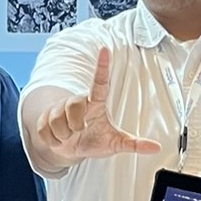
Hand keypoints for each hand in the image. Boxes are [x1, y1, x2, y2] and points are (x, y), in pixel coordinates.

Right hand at [33, 47, 160, 161]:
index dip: (102, 66)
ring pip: (57, 120)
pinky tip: (59, 139)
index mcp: (95, 104)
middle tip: (79, 131)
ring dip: (64, 135)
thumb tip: (156, 148)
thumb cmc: (94, 140)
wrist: (69, 150)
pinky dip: (53, 140)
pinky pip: (46, 130)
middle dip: (75, 123)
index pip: (100, 83)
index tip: (105, 50)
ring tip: (69, 136)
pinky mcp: (44, 118)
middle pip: (73, 105)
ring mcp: (58, 109)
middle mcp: (76, 102)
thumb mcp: (114, 144)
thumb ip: (133, 144)